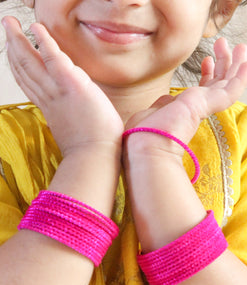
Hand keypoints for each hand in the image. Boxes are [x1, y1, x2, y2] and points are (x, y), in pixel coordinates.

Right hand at [2, 17, 122, 155]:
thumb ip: (68, 116)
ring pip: (31, 62)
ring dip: (19, 40)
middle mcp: (49, 97)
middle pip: (24, 69)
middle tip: (6, 29)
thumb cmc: (91, 147)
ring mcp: (58, 91)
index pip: (29, 83)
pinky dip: (44, 42)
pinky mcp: (71, 85)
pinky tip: (36, 28)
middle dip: (13, 47)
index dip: (18, 66)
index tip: (13, 53)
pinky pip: (53, 59)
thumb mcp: (73, 129)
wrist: (95, 156)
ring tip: (10, 23)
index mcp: (50, 108)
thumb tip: (73, 113)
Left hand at [124, 38, 246, 155]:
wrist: (148, 142)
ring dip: (235, 64)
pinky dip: (241, 77)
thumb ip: (164, 103)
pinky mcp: (210, 104)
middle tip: (224, 44)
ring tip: (240, 46)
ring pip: (227, 83)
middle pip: (217, 83)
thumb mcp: (154, 111)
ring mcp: (205, 106)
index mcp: (185, 110)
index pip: (202, 89)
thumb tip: (167, 100)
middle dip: (222, 62)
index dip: (207, 73)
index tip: (207, 59)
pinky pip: (232, 90)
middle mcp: (197, 108)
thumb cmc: (144, 131)